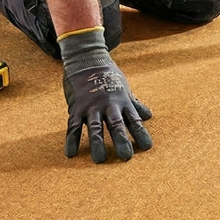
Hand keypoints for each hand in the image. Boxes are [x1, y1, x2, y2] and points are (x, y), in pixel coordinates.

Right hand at [59, 28, 152, 161]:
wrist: (87, 59)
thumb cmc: (108, 75)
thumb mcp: (124, 88)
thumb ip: (134, 104)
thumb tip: (148, 116)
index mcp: (122, 102)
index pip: (134, 120)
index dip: (141, 133)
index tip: (147, 147)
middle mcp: (109, 105)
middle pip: (116, 125)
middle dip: (121, 141)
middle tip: (126, 157)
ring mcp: (92, 106)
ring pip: (95, 127)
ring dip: (97, 144)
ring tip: (99, 160)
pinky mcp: (77, 107)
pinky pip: (73, 126)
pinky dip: (71, 140)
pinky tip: (71, 154)